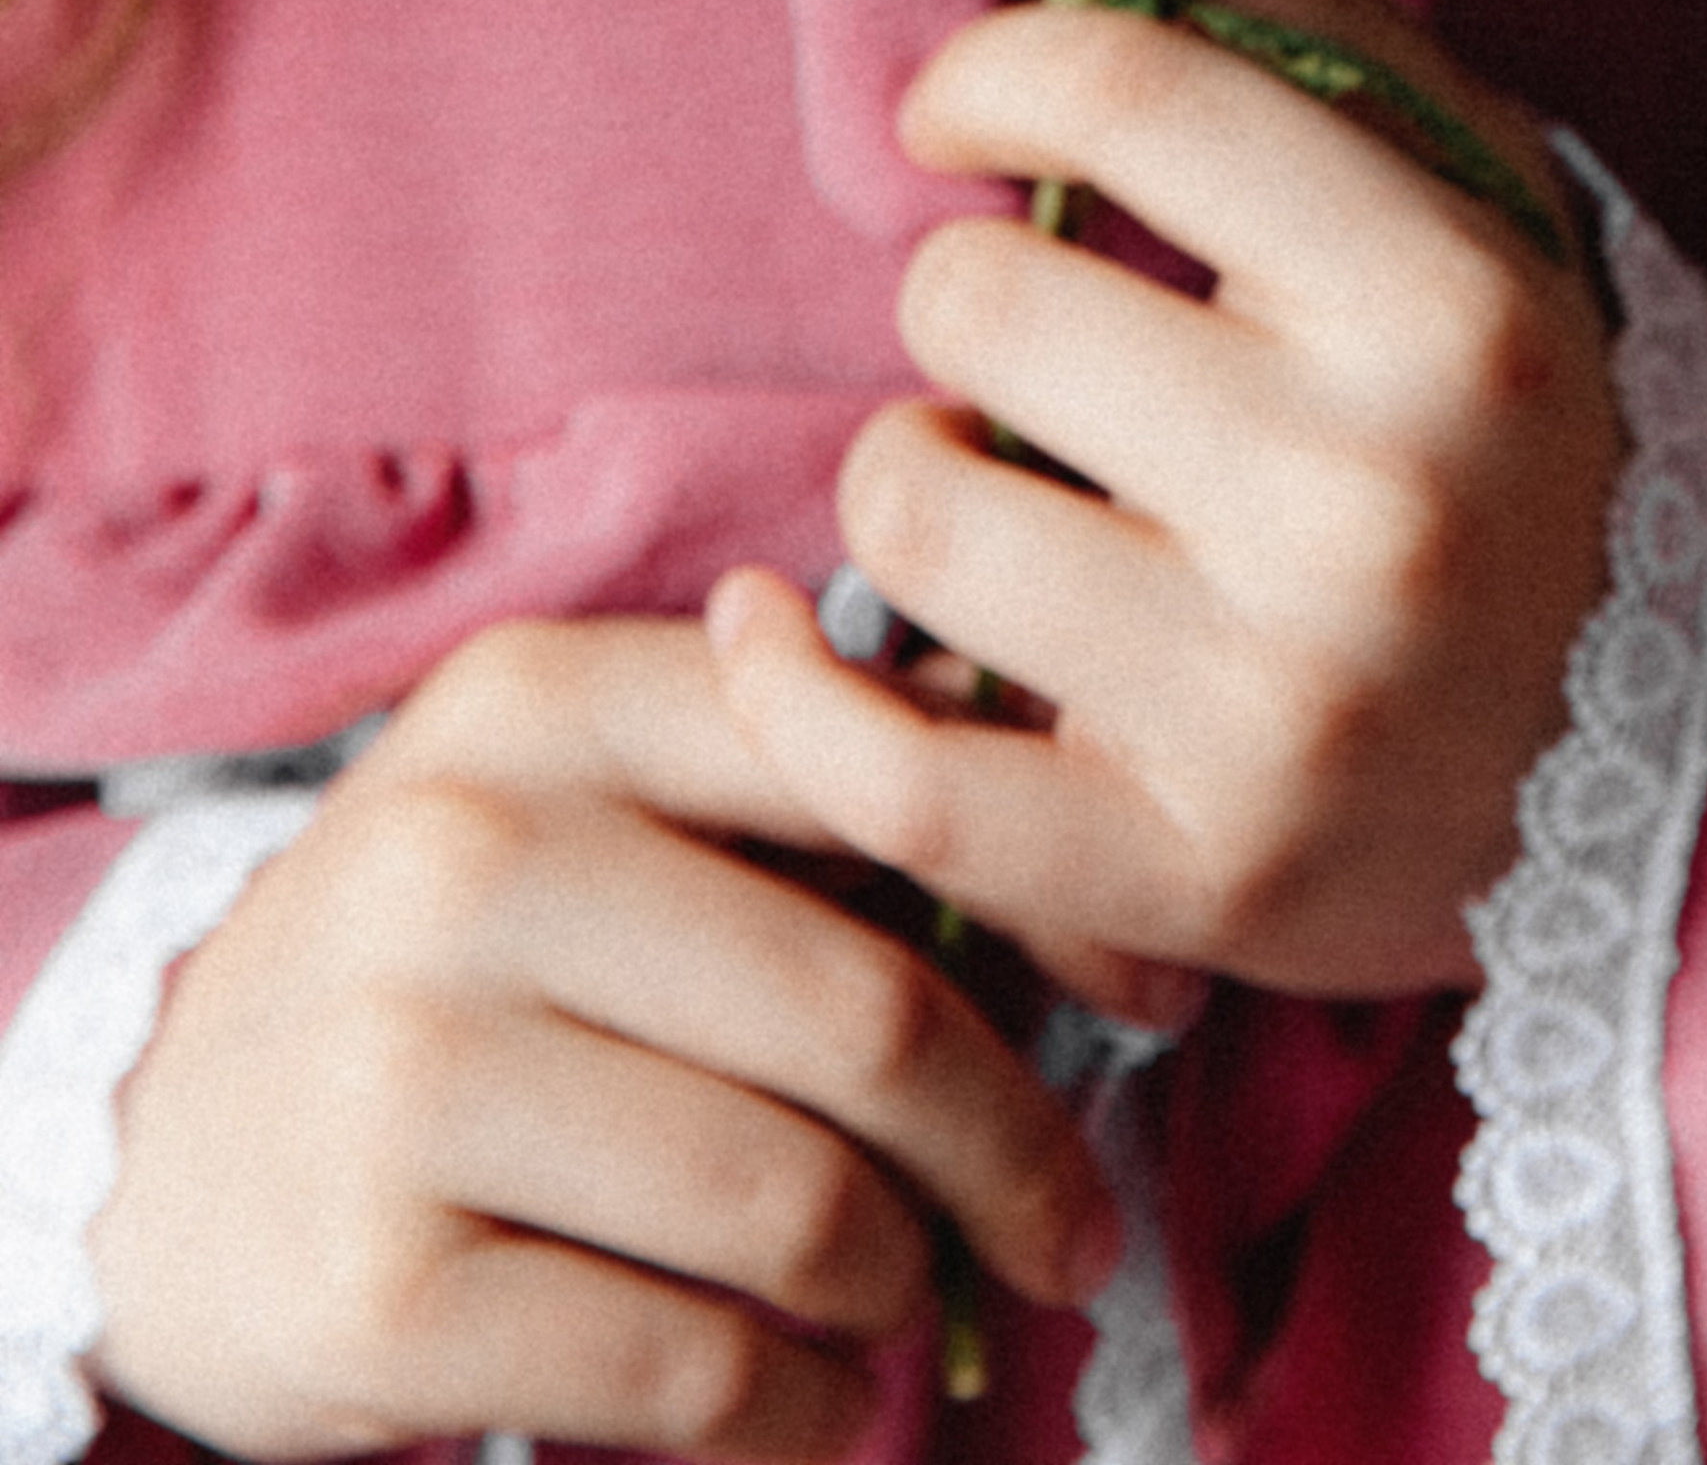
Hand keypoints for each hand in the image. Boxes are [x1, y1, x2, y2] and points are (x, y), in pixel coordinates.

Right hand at [88, 615, 1117, 1461]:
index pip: (871, 772)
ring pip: (799, 1206)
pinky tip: (811, 1401)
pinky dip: (802, 1413)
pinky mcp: (379, 1287)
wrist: (161, 1143)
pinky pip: (694, 1370)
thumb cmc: (459, 960)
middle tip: (1072, 1227)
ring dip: (901, 1285)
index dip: (1055, 892)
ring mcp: (408, 1072)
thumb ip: (798, 782)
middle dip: (1016, 1147)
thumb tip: (1091, 860)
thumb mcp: (584, 802)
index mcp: (546, 705)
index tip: (1153, 994)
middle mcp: (466, 859)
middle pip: (868, 1015)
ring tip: (905, 1301)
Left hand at [706, 0, 1620, 1003]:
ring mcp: (1276, 705)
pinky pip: (891, 775)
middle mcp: (1365, 499)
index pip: (1123, 92)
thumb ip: (1313, 39)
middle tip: (1031, 351)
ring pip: (912, 511)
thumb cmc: (1521, 427)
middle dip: (969, 301)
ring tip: (996, 492)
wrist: (1697, 744)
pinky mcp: (1189, 874)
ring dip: (914, 477)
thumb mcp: (1485, 194)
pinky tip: (776, 625)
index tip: (959, 113)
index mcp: (1442, 303)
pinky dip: (794, 688)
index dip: (989, 72)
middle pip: (976, 306)